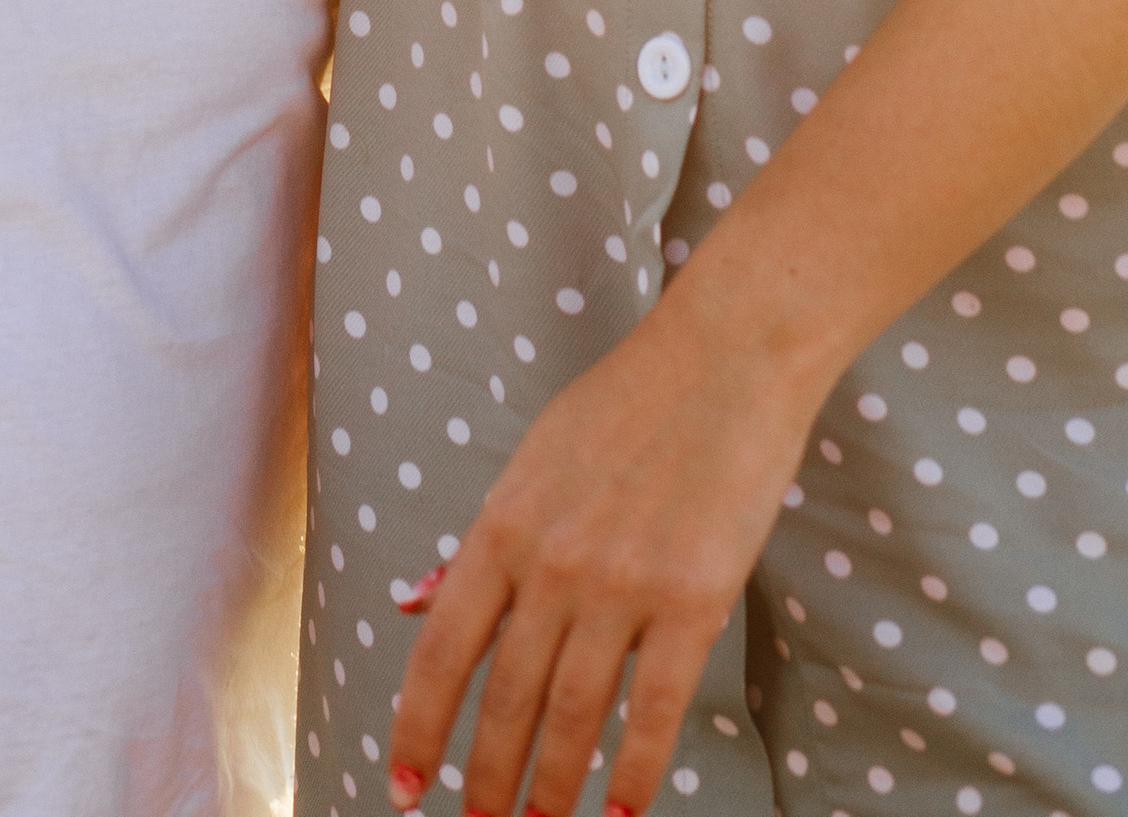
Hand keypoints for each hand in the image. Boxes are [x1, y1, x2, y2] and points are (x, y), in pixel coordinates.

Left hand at [388, 277, 822, 816]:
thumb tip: (413, 599)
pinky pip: (655, 707)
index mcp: (502, 524)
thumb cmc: (627, 403)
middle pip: (504, 699)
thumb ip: (478, 539)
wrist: (725, 355)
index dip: (417, 729)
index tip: (402, 789)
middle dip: (485, 781)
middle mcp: (551, 562)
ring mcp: (622, 583)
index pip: (441, 650)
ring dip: (552, 789)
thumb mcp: (532, 460)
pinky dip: (634, 769)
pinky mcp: (693, 598)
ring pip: (572, 715)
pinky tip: (621, 809)